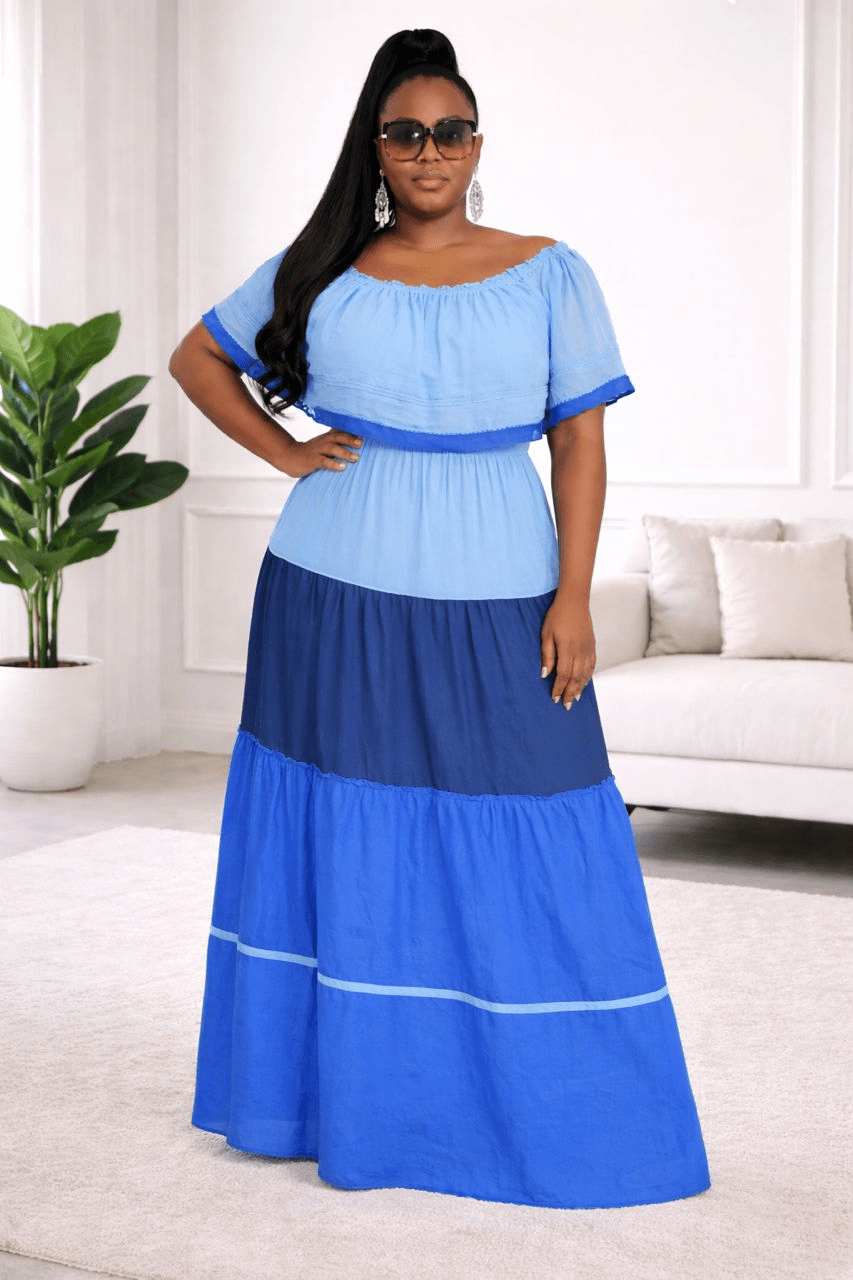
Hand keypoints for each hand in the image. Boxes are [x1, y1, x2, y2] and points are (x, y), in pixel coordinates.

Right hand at [278, 429, 362, 477]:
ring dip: (345, 453)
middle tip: (361, 443)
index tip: (365, 431)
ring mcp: (317, 451)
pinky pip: (324, 462)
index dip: (352, 430)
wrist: (289, 456)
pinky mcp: (313, 461)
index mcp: (326, 437)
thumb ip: (335, 441)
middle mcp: (323, 442)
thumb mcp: (322, 443)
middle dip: (350, 439)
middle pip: (338, 437)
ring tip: (356, 458)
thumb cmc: (309, 451)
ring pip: (332, 449)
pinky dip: (334, 464)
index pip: (340, 431)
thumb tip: (354, 440)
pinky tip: (342, 467)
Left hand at [540, 594, 595, 708]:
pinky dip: (588, 677)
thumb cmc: (557, 616)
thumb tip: (545, 674)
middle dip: (570, 693)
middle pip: (576, 678)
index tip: (554, 698)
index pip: (563, 675)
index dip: (559, 688)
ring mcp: (588, 649)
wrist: (575, 601)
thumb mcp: (546, 634)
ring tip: (575, 699)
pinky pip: (592, 666)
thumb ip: (547, 655)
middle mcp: (580, 651)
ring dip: (580, 688)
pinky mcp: (592, 646)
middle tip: (566, 706)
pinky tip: (584, 683)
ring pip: (585, 674)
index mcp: (567, 649)